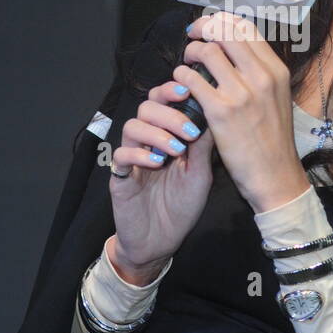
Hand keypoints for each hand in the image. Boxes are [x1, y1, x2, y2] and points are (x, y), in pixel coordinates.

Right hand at [108, 79, 216, 283]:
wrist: (161, 242)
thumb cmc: (182, 207)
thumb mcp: (200, 175)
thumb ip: (203, 147)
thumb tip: (213, 113)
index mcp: (167, 136)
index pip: (163, 101)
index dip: (171, 90)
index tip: (188, 91)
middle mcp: (148, 142)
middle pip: (146, 107)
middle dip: (168, 113)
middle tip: (188, 131)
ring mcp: (132, 158)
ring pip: (132, 126)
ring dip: (156, 133)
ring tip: (176, 151)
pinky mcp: (119, 177)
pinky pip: (120, 155)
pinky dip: (139, 154)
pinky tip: (157, 164)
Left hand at [175, 11, 312, 213]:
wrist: (275, 176)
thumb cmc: (273, 139)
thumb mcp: (277, 98)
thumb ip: (259, 73)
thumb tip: (234, 50)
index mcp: (276, 70)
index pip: (245, 27)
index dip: (221, 21)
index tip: (208, 28)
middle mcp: (261, 76)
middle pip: (225, 30)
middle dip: (202, 28)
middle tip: (192, 38)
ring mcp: (241, 93)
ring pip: (206, 50)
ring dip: (190, 52)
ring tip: (186, 65)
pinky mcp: (221, 112)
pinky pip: (191, 79)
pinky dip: (181, 77)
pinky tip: (181, 85)